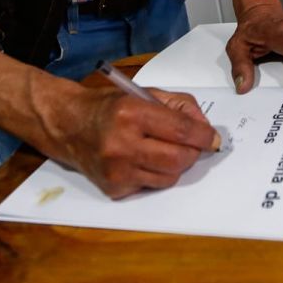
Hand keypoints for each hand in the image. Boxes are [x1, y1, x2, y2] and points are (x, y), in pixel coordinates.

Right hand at [38, 81, 219, 198]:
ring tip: (162, 150)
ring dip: (175, 165)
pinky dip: (154, 174)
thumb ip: (179, 107)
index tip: (213, 139)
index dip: (203, 136)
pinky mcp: (113, 188)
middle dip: (193, 153)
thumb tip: (205, 129)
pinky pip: (150, 186)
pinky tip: (141, 160)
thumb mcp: (144, 94)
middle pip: (178, 159)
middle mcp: (122, 144)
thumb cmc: (110, 107)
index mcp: (131, 113)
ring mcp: (117, 170)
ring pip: (169, 177)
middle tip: (192, 146)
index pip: (180, 130)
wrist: (68, 125)